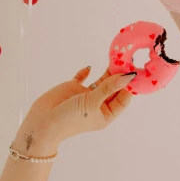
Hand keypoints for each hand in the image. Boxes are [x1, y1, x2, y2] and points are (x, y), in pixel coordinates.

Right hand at [13, 66, 135, 154]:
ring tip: (116, 58)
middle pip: (113, 88)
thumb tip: (128, 76)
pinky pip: (82, 78)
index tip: (136, 72)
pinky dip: (86, 72)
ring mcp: (85, 96)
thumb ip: (109, 87)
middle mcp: (97, 104)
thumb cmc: (71, 118)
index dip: (129, 87)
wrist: (43, 122)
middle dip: (120, 76)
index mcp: (105, 114)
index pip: (122, 99)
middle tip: (128, 60)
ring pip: (101, 81)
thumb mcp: (93, 102)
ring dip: (107, 71)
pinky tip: (90, 67)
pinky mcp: (73, 88)